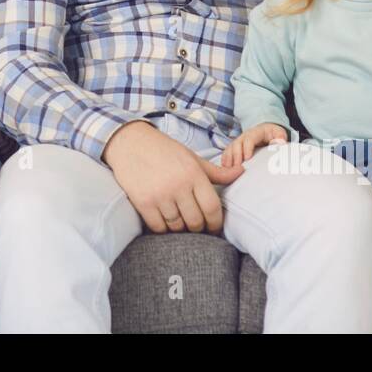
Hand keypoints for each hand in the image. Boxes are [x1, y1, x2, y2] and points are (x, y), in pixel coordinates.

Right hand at [101, 121, 243, 234]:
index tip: (214, 228)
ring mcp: (160, 195)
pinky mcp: (143, 202)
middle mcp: (178, 185)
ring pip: (177, 227)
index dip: (216, 224)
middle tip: (196, 226)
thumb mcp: (192, 158)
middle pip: (196, 222)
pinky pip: (159, 227)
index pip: (212, 208)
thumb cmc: (164, 150)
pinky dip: (163, 229)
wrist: (129, 142)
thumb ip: (216, 171)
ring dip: (180, 229)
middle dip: (198, 228)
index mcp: (193, 174)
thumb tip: (242, 172)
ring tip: (180, 223)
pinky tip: (165, 222)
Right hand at [221, 123, 288, 167]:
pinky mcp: (234, 148)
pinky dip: (225, 160)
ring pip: (229, 148)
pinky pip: (226, 153)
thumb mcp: (279, 133)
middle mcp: (244, 136)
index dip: (247, 148)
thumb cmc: (273, 134)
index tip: (247, 158)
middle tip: (237, 167)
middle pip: (236, 144)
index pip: (249, 138)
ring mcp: (238, 141)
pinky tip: (225, 169)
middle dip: (236, 155)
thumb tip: (278, 144)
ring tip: (229, 170)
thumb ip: (280, 138)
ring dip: (228, 159)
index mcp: (256, 132)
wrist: (266, 131)